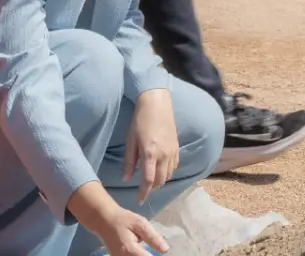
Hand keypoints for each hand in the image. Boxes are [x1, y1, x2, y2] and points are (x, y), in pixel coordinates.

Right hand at [70, 183, 168, 255]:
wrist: (103, 220)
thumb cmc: (123, 219)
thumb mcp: (140, 223)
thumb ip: (152, 237)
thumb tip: (165, 250)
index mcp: (130, 250)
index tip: (162, 251)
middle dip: (149, 255)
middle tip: (152, 247)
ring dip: (143, 255)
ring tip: (146, 247)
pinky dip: (138, 255)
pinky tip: (141, 251)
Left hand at [124, 89, 178, 204]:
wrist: (157, 104)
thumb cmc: (140, 121)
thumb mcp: (130, 141)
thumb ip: (129, 161)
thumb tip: (126, 179)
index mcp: (150, 154)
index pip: (148, 181)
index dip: (143, 193)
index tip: (139, 201)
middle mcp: (163, 156)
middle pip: (159, 181)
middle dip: (151, 189)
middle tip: (143, 190)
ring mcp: (172, 152)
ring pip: (168, 175)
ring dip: (159, 181)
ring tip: (150, 181)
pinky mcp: (177, 148)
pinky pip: (174, 167)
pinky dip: (167, 172)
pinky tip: (160, 170)